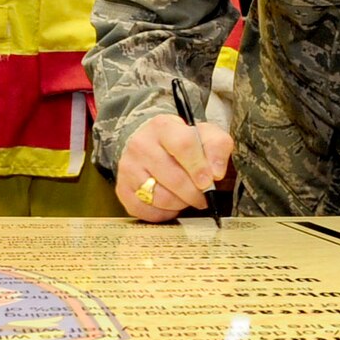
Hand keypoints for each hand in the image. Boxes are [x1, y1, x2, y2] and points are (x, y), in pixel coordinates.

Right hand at [116, 112, 234, 221]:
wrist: (149, 145)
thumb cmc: (181, 143)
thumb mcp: (204, 134)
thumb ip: (217, 147)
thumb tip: (216, 173)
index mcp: (163, 127)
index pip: (184, 145)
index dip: (200, 167)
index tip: (209, 181)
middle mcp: (141, 145)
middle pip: (174, 178)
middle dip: (195, 193)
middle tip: (204, 196)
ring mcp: (128, 168)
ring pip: (161, 198)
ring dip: (181, 204)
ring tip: (187, 198)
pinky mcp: (122, 189)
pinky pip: (148, 212)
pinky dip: (165, 213)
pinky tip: (171, 203)